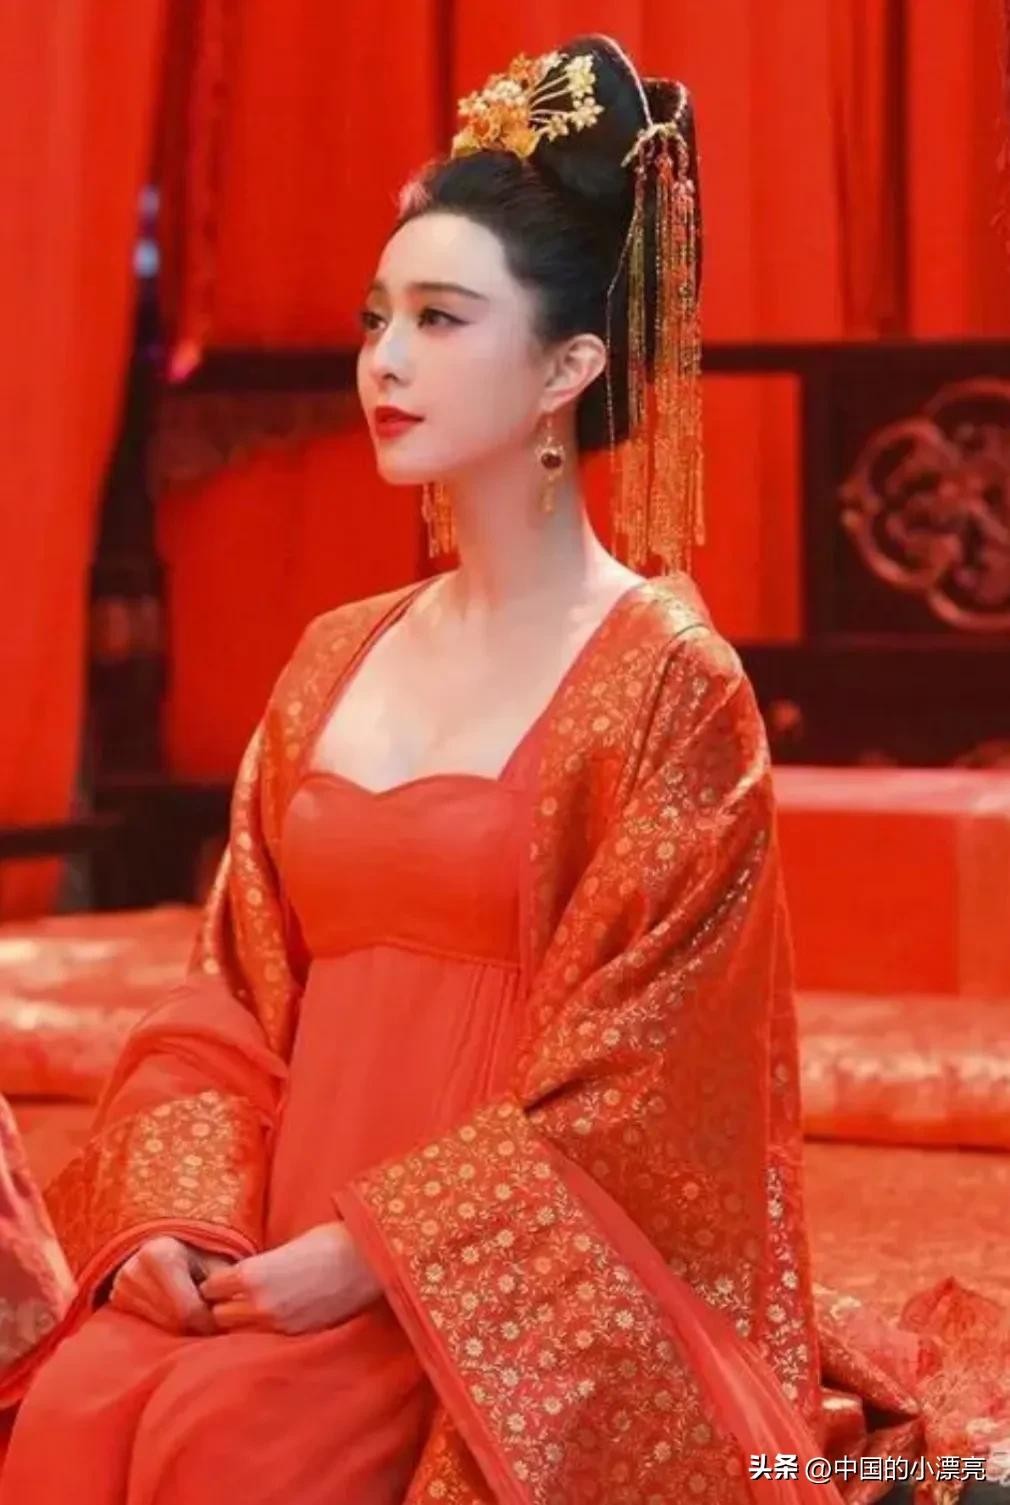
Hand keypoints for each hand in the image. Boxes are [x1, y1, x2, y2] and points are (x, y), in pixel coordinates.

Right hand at [108, 1236, 234, 1333]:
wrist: (162, 1238)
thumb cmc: (196, 1247)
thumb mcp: (213, 1257)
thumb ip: (223, 1280)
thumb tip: (237, 1307)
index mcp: (160, 1255)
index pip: (188, 1309)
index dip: (209, 1321)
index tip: (222, 1322)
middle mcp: (135, 1270)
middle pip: (173, 1320)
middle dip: (196, 1324)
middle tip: (212, 1321)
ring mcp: (121, 1285)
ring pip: (161, 1325)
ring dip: (181, 1325)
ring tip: (196, 1311)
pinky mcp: (116, 1297)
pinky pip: (147, 1322)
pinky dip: (166, 1321)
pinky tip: (176, 1309)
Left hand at [200, 1222, 381, 1335]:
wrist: (368, 1260)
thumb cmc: (330, 1241)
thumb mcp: (286, 1247)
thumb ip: (261, 1267)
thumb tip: (244, 1278)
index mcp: (254, 1275)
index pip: (211, 1288)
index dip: (214, 1282)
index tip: (221, 1278)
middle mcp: (260, 1305)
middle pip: (219, 1315)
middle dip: (222, 1305)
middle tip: (232, 1296)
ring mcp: (278, 1325)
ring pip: (239, 1333)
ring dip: (240, 1322)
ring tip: (251, 1310)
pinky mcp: (297, 1336)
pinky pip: (265, 1339)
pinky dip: (262, 1331)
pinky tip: (273, 1319)